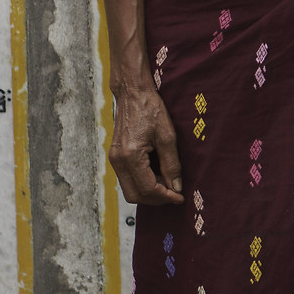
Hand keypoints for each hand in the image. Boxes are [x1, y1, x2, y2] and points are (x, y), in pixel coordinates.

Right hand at [107, 83, 182, 204]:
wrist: (132, 94)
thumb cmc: (151, 110)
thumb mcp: (167, 137)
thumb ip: (171, 165)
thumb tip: (176, 187)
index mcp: (130, 156)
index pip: (147, 188)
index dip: (165, 197)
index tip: (180, 197)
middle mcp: (117, 161)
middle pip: (134, 195)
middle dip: (156, 199)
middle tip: (174, 195)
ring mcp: (113, 159)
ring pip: (129, 189)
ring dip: (149, 192)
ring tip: (168, 185)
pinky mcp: (114, 156)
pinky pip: (127, 179)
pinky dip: (142, 183)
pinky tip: (158, 176)